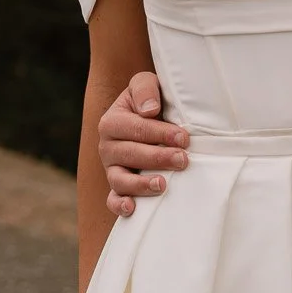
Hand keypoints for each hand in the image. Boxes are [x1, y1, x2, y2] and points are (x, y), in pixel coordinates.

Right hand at [98, 72, 188, 217]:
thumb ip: (145, 89)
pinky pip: (113, 199)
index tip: (184, 138)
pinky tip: (132, 208)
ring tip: (162, 185)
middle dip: (158, 158)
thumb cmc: (150, 100)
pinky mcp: (117, 186)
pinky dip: (119, 205)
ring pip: (119, 179)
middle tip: (182, 160)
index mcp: (112, 121)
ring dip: (140, 184)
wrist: (147, 116)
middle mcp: (107, 146)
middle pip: (130, 154)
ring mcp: (111, 168)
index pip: (136, 128)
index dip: (160, 133)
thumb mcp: (145, 84)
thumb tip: (149, 111)